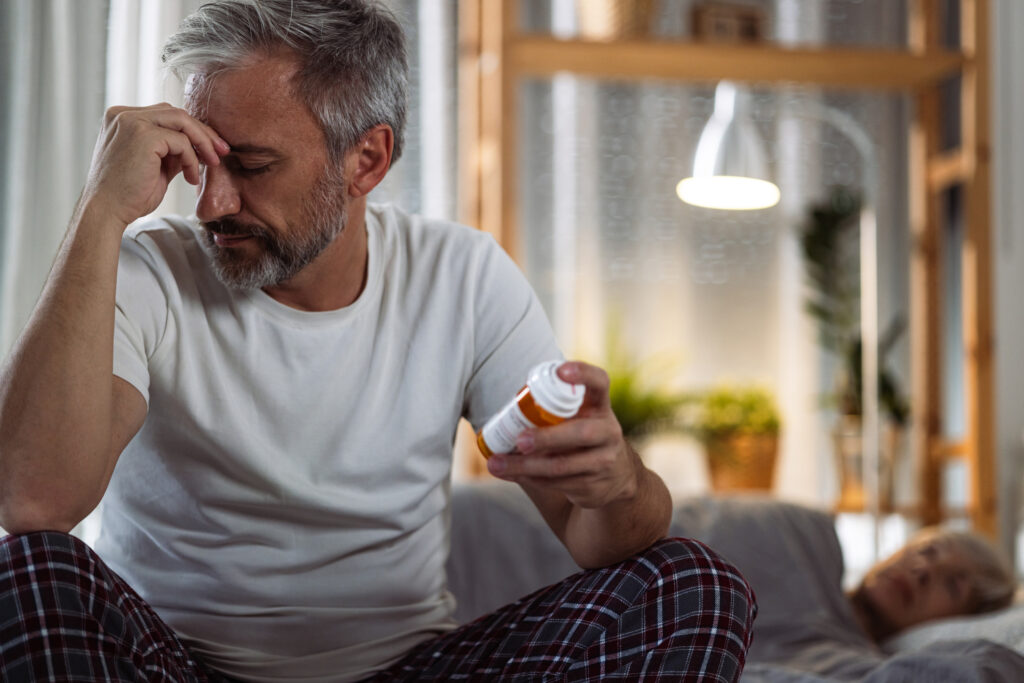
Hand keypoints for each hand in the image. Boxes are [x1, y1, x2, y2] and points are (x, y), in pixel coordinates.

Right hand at [81, 103, 229, 228]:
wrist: (107, 212)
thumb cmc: (129, 195)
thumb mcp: (155, 166)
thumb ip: (172, 151)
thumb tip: (199, 146)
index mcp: (123, 118)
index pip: (166, 114)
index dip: (192, 130)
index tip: (212, 148)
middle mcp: (124, 114)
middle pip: (176, 113)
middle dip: (203, 132)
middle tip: (222, 152)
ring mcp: (131, 121)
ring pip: (182, 120)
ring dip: (203, 142)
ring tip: (213, 163)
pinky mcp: (142, 135)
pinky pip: (181, 141)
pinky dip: (192, 160)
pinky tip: (191, 178)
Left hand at [486, 360, 640, 508]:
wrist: (616, 477)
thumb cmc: (581, 437)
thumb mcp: (577, 419)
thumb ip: (553, 411)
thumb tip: (505, 414)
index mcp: (599, 406)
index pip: (599, 382)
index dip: (583, 374)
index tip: (561, 371)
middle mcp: (607, 431)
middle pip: (581, 433)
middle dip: (547, 438)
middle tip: (520, 440)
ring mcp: (604, 461)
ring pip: (562, 465)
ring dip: (525, 466)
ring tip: (496, 464)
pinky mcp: (594, 486)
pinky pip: (557, 483)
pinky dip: (529, 478)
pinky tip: (510, 473)